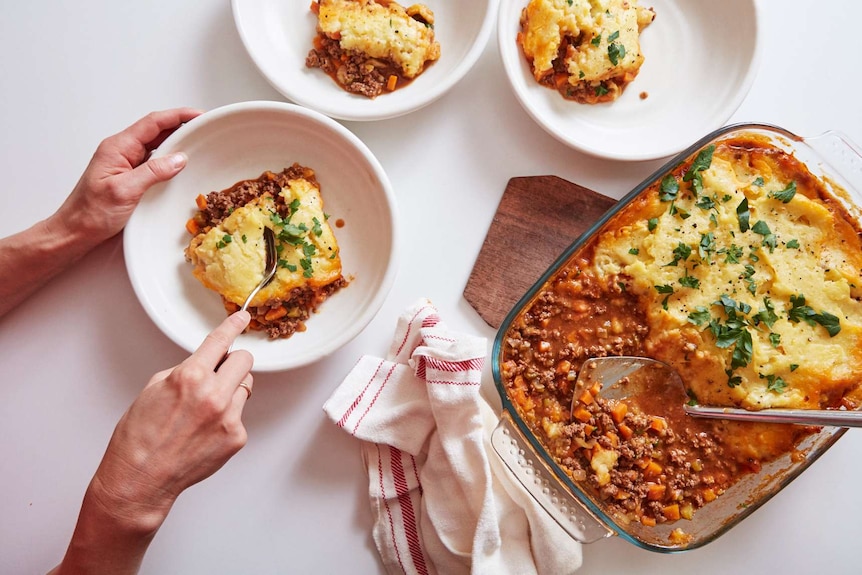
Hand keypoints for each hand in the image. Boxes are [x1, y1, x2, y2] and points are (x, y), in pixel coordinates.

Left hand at [50, 107, 202, 247]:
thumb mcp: (125, 191)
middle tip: (204, 129)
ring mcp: (125, 163)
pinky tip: (181, 165)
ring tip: (198, 143)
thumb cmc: (92, 213)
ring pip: (156, 146)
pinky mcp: (130, 177)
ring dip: (176, 142)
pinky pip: (153, 161)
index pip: (153, 123)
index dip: (178, 116)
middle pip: (156, 130)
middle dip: (181, 126)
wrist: (75, 232)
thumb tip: (180, 158)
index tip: (200, 115)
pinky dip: (169, 159)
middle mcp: (122, 151)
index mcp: (118, 147)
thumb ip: (153, 172)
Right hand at [51, 311, 253, 574]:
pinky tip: (205, 430)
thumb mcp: (154, 389)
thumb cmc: (139, 437)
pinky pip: (239, 414)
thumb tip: (206, 362)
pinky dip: (227, 416)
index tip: (243, 317)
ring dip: (231, 390)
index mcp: (190, 377)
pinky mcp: (236, 437)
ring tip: (205, 408)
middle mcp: (214, 395)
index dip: (233, 326)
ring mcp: (228, 418)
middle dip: (233, 362)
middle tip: (220, 370)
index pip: (220, 341)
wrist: (140, 479)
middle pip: (244, 361)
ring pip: (245, 387)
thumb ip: (185, 370)